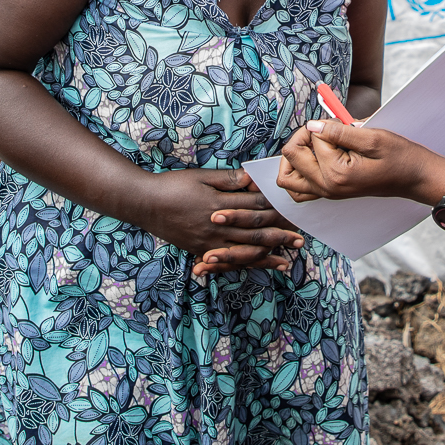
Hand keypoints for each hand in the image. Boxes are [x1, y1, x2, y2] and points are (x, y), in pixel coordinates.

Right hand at [138, 168, 304, 275]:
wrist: (145, 204)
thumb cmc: (173, 186)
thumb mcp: (201, 177)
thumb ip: (228, 180)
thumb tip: (252, 178)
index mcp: (220, 204)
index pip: (255, 206)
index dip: (276, 208)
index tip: (294, 210)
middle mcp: (218, 226)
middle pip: (255, 231)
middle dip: (279, 235)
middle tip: (299, 239)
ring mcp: (209, 242)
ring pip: (244, 251)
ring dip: (267, 255)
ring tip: (286, 260)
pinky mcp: (201, 251)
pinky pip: (227, 262)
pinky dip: (244, 265)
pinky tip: (254, 268)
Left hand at [278, 120, 444, 204]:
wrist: (415, 177)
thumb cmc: (399, 156)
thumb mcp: (371, 138)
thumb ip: (338, 132)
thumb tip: (312, 125)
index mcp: (335, 174)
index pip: (310, 139)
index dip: (323, 124)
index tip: (341, 122)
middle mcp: (327, 187)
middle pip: (290, 158)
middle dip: (302, 137)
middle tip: (324, 129)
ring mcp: (327, 193)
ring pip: (289, 179)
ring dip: (294, 158)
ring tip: (313, 144)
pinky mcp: (331, 192)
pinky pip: (300, 189)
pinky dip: (299, 172)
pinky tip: (313, 158)